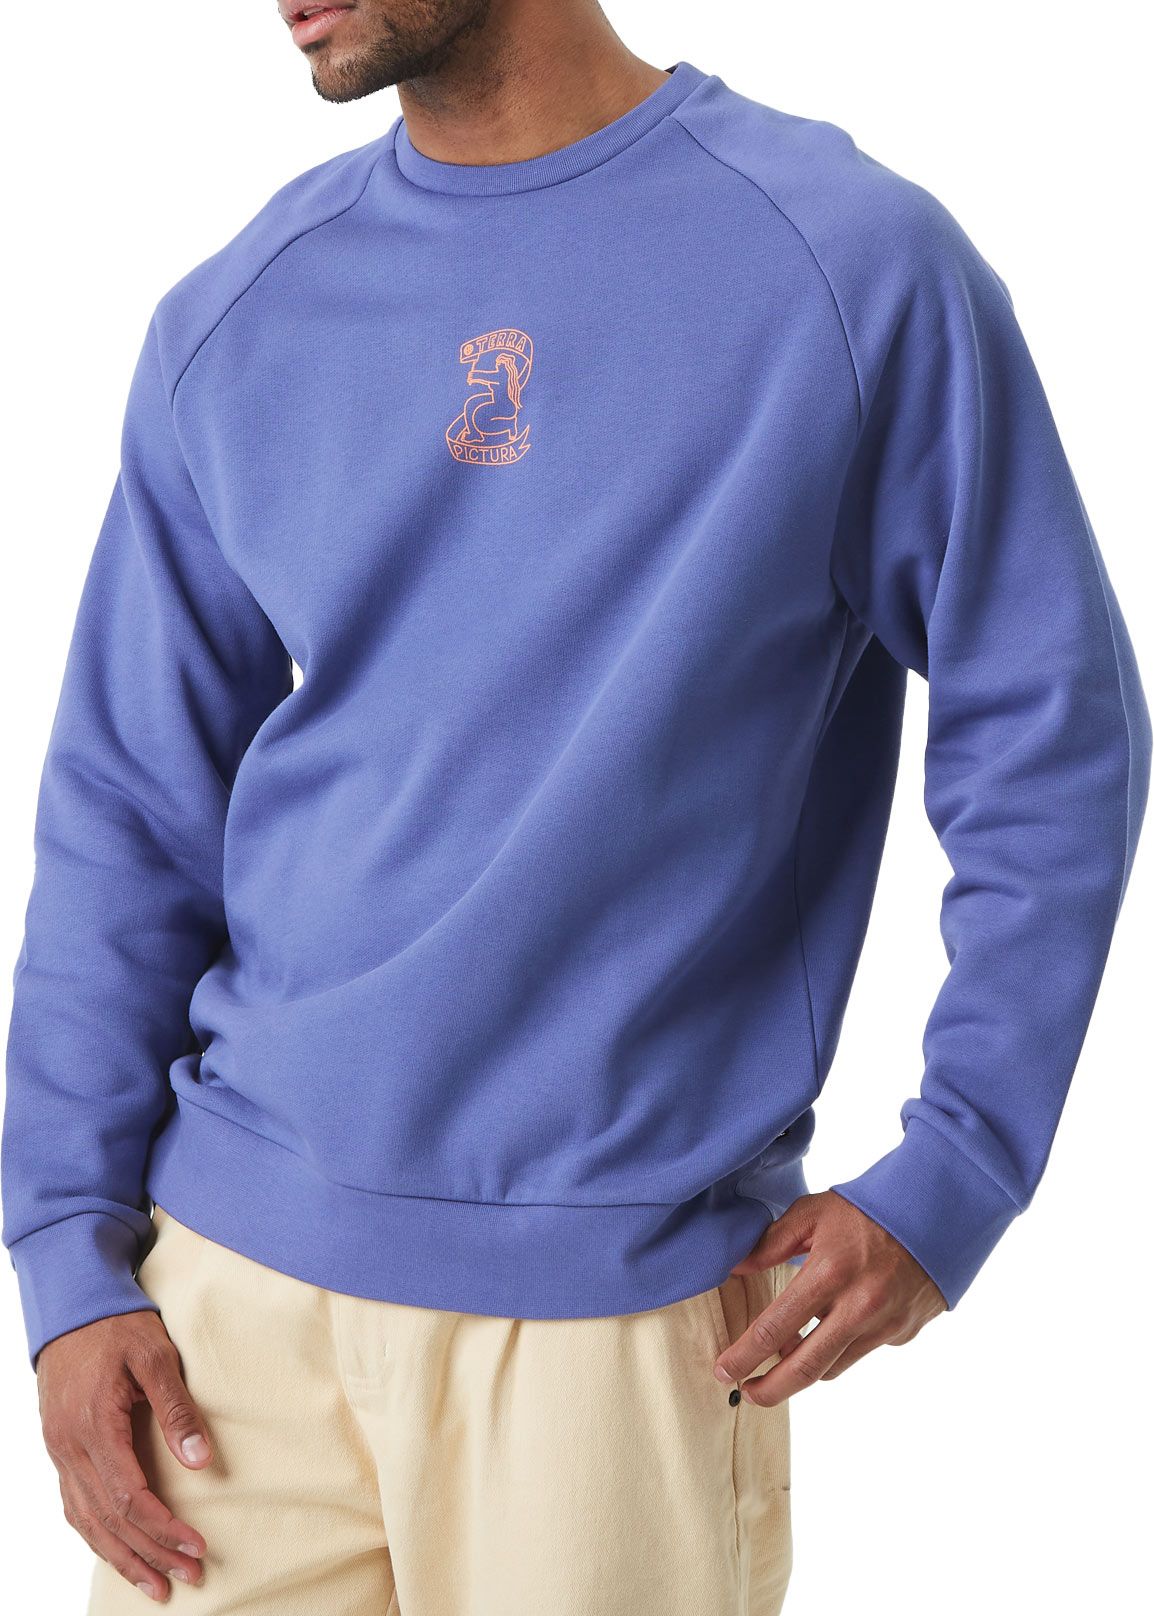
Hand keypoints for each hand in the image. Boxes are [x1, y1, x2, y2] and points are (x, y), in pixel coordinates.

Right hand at [37, 1311, 211, 1601]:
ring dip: (122, 1556)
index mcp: (94, 1426)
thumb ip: (177, 1409)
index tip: (196, 1547)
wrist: (72, 1306)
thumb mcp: (155, 1355)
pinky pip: (74, 1505)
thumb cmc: (117, 1326)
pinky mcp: (60, 1448)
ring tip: (156, 1584)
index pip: (129, 1497)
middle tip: (188, 1577)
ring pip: (87, 1520)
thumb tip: (200, 1462)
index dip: (163, 1528)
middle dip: (149, 1554)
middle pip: (109, 1519)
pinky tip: (118, 1550)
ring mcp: (59, 1451)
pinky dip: (97, 1535)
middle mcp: (70, 1448)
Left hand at [713, 1191, 946, 1404]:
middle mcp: (859, 1305)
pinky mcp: (903, 1332)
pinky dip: (839, 1348)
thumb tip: (734, 1268)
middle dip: (769, 1389)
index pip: (775, 1328)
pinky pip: (861, 1351)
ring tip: (782, 1361)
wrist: (936, 1212)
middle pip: (805, 1368)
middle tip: (747, 1393)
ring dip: (804, 1370)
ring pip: (833, 1367)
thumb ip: (771, 1243)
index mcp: (829, 1272)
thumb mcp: (814, 1213)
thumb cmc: (867, 1208)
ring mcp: (885, 1324)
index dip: (744, 1356)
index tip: (724, 1371)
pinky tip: (832, 1328)